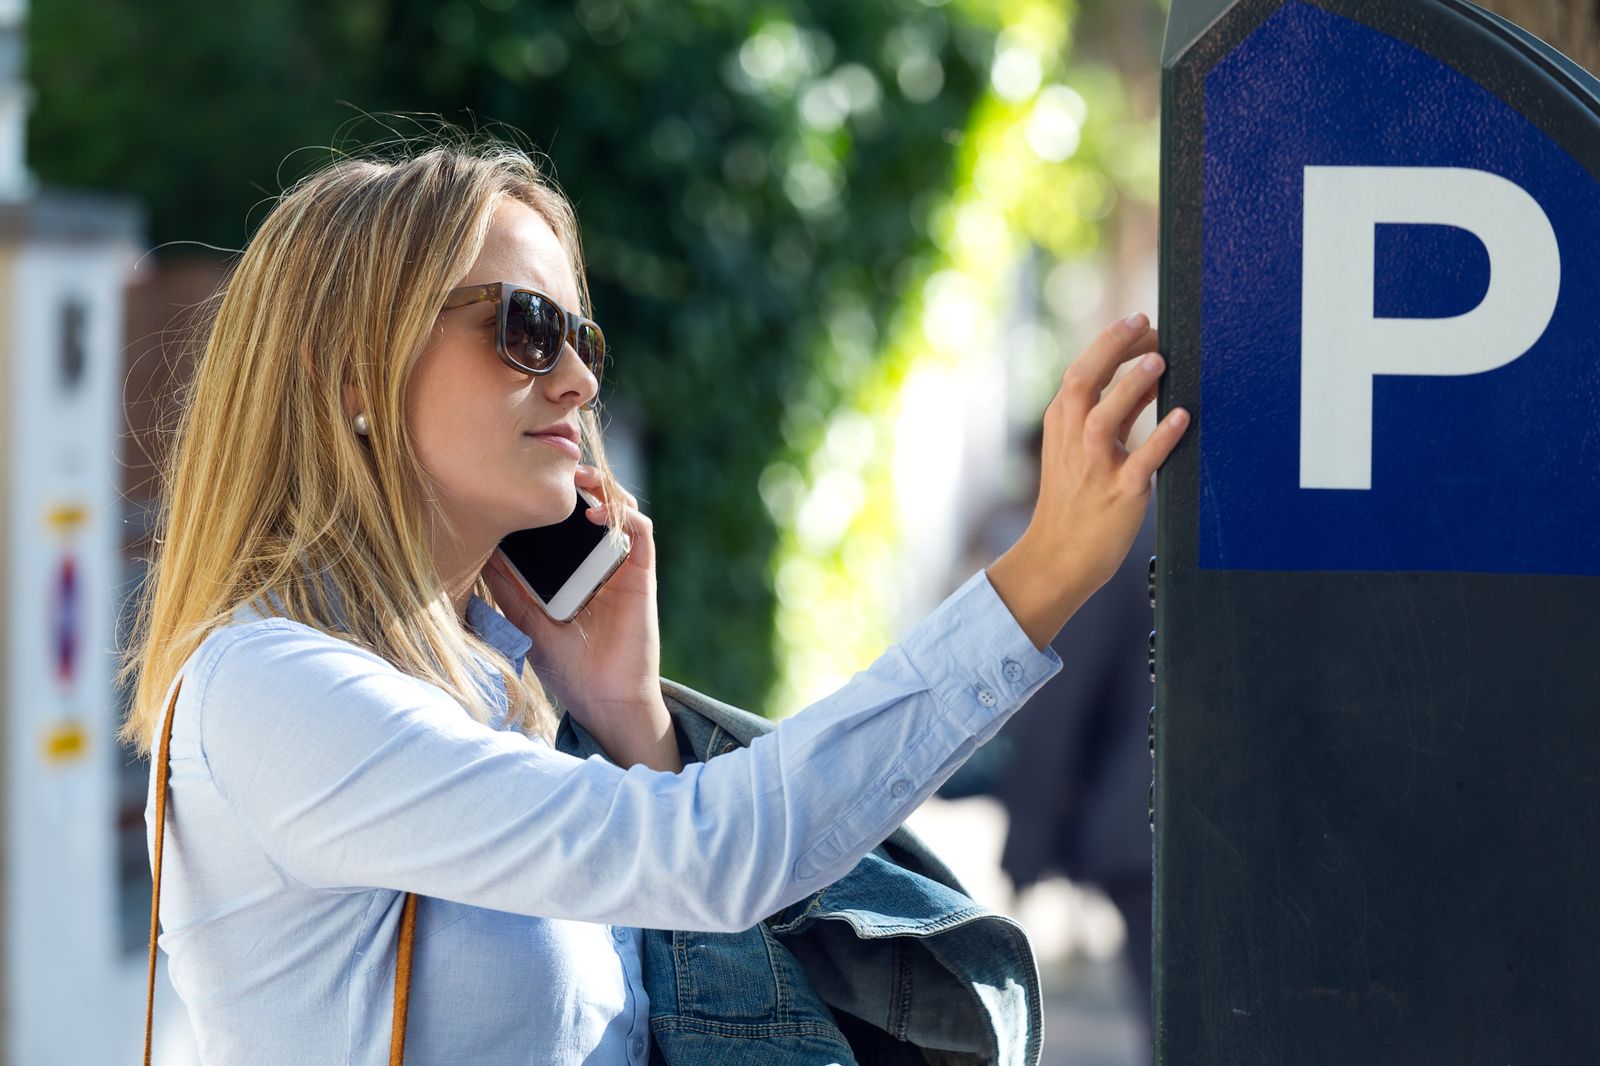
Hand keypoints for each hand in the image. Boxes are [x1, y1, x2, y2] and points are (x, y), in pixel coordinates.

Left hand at [481, 466, 663, 731]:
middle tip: (551, 466)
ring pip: (621, 508)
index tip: (524, 479)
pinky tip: (597, 515)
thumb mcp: (524, 619)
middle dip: (577, 480)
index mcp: (575, 569)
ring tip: (577, 478)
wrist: (603, 701)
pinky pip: (641, 532)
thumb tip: (476, 551)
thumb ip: (506, 586)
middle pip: (595, 504)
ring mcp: (623, 566)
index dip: (553, 496)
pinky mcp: (642, 575)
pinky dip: (623, 514)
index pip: (566, 520)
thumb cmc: (568, 668)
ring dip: (602, 486)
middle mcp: (601, 561)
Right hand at [987, 313, 1189, 647]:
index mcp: (1062, 425)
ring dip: (1130, 386)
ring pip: (1104, 417)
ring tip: (1158, 361)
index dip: (1108, 342)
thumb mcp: (1082, 449)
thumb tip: (1147, 371)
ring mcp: (1094, 467)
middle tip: (1144, 323)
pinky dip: (1162, 437)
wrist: (1058, 556)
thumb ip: (1114, 412)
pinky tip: (1182, 417)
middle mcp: (1072, 440)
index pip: (1080, 372)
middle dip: (1112, 347)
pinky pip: (1141, 461)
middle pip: (1084, 382)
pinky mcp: (1118, 493)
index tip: (1137, 321)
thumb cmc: (1075, 500)